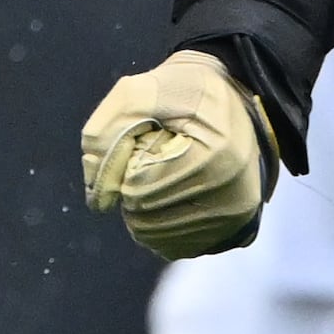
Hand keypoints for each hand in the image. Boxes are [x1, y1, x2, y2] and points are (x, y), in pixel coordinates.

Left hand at [81, 50, 273, 259]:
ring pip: (156, 237)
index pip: (139, 186)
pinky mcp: (233, 231)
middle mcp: (233, 195)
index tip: (144, 139)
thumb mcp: (141, 90)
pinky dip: (157, 226)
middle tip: (151, 155)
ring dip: (141, 207)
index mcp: (217, 155)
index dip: (125, 163)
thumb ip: (107, 132)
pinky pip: (174, 246)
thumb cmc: (186, 88)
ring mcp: (236, 218)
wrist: (236, 95)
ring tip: (161, 172)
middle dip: (131, 186)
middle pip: (145, 216)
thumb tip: (97, 200)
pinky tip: (166, 195)